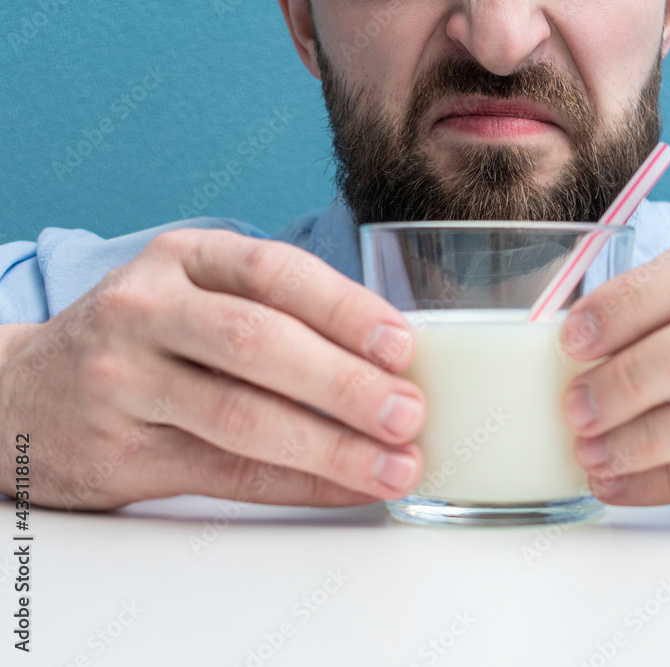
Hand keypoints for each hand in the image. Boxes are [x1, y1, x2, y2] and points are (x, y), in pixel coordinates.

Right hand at [0, 229, 424, 509]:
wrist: (23, 392)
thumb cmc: (145, 338)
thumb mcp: (194, 293)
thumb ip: (276, 311)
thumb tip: (391, 362)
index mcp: (183, 259)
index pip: (274, 272)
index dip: (345, 308)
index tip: (402, 345)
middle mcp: (147, 311)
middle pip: (258, 343)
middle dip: (344, 383)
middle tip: (408, 413)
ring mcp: (126, 381)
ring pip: (241, 416)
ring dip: (331, 446)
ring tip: (394, 464)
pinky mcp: (121, 451)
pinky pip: (227, 472)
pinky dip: (299, 483)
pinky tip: (348, 488)